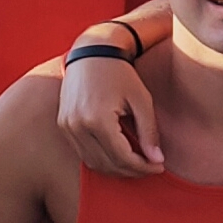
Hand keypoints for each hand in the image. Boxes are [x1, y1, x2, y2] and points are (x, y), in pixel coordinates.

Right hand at [55, 45, 163, 175]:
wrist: (91, 52)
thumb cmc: (120, 73)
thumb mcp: (141, 99)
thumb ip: (148, 131)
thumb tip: (157, 160)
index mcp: (97, 119)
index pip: (122, 157)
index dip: (143, 166)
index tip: (159, 167)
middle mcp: (78, 126)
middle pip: (107, 164)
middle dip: (131, 171)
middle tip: (150, 166)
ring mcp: (67, 126)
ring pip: (93, 163)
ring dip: (116, 169)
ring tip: (136, 163)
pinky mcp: (63, 125)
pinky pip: (83, 153)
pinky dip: (102, 159)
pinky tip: (118, 155)